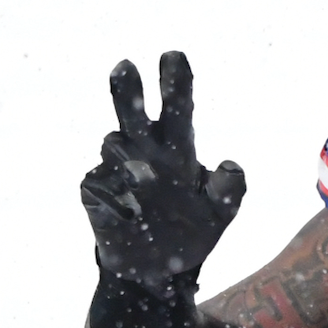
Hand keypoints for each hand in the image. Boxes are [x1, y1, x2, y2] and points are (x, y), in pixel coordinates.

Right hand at [81, 51, 244, 293]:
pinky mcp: (95, 191)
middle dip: (129, 89)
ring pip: (114, 143)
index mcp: (178, 148)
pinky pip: (99, 182)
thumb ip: (230, 190)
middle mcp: (144, 151)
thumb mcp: (221, 213)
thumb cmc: (193, 230)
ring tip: (147, 180)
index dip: (175, 81)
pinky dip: (116, 196)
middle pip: (133, 111)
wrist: (158, 270)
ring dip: (128, 157)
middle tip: (126, 65)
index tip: (173, 56)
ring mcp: (116, 169)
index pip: (177, 107)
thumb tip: (232, 164)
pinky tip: (131, 214)